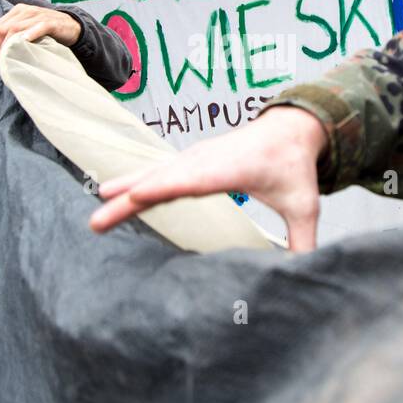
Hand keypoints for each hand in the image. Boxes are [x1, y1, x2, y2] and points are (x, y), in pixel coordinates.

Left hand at [0, 3, 81, 55]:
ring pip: (16, 28)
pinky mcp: (51, 22)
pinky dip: (30, 34)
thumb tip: (0, 50)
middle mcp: (26, 10)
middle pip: (4, 28)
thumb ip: (15, 34)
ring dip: (10, 44)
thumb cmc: (47, 31)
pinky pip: (38, 27)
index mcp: (18, 11)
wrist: (72, 27)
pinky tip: (26, 42)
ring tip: (10, 56)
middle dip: (1, 45)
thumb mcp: (29, 28)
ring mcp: (39, 15)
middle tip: (4, 60)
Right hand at [89, 106, 329, 251]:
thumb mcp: (305, 204)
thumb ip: (304, 240)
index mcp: (234, 167)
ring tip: (96, 210)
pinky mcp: (188, 160)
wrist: (288, 128)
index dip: (167, 187)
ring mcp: (194, 157)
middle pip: (162, 180)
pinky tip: (110, 193)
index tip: (138, 196)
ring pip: (153, 174)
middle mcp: (207, 159)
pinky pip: (155, 171)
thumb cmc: (294, 166)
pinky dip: (132, 181)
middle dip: (129, 199)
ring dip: (123, 191)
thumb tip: (307, 274)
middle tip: (98, 220)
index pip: (196, 179)